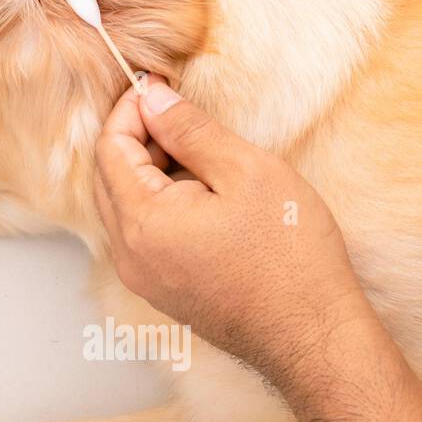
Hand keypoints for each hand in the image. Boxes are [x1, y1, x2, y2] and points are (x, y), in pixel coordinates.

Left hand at [92, 75, 369, 380]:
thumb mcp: (245, 172)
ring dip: (148, 168)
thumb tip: (151, 97)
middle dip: (135, 136)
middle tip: (177, 110)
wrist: (313, 337)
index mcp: (140, 221)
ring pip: (124, 204)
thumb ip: (190, 130)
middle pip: (108, 176)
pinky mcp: (161, 289)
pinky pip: (142, 232)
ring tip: (197, 148)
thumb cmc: (290, 256)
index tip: (157, 83)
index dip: (130, 109)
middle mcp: (128, 254)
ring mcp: (142, 277)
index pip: (109, 148)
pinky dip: (158, 200)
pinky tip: (201, 189)